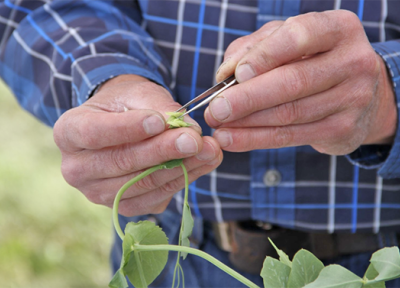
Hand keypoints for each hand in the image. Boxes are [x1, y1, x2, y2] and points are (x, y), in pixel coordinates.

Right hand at [54, 75, 221, 215]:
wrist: (122, 124)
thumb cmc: (125, 105)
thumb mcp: (137, 94)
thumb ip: (159, 108)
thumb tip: (189, 131)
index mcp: (68, 132)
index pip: (94, 133)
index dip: (128, 129)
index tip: (160, 122)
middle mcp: (76, 169)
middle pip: (121, 163)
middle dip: (163, 151)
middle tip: (195, 139)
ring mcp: (98, 193)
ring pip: (142, 183)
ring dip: (180, 168)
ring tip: (210, 150)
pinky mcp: (123, 206)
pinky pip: (154, 197)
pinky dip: (181, 180)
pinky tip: (202, 164)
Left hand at [205, 10, 396, 154]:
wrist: (358, 94)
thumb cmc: (311, 61)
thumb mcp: (285, 42)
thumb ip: (253, 49)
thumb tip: (225, 75)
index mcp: (337, 29)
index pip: (299, 36)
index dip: (264, 56)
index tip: (235, 74)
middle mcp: (353, 61)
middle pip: (293, 81)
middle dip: (248, 98)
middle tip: (216, 109)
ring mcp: (353, 98)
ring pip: (290, 113)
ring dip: (247, 123)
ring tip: (218, 127)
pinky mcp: (344, 129)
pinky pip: (292, 136)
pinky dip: (257, 140)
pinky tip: (232, 140)